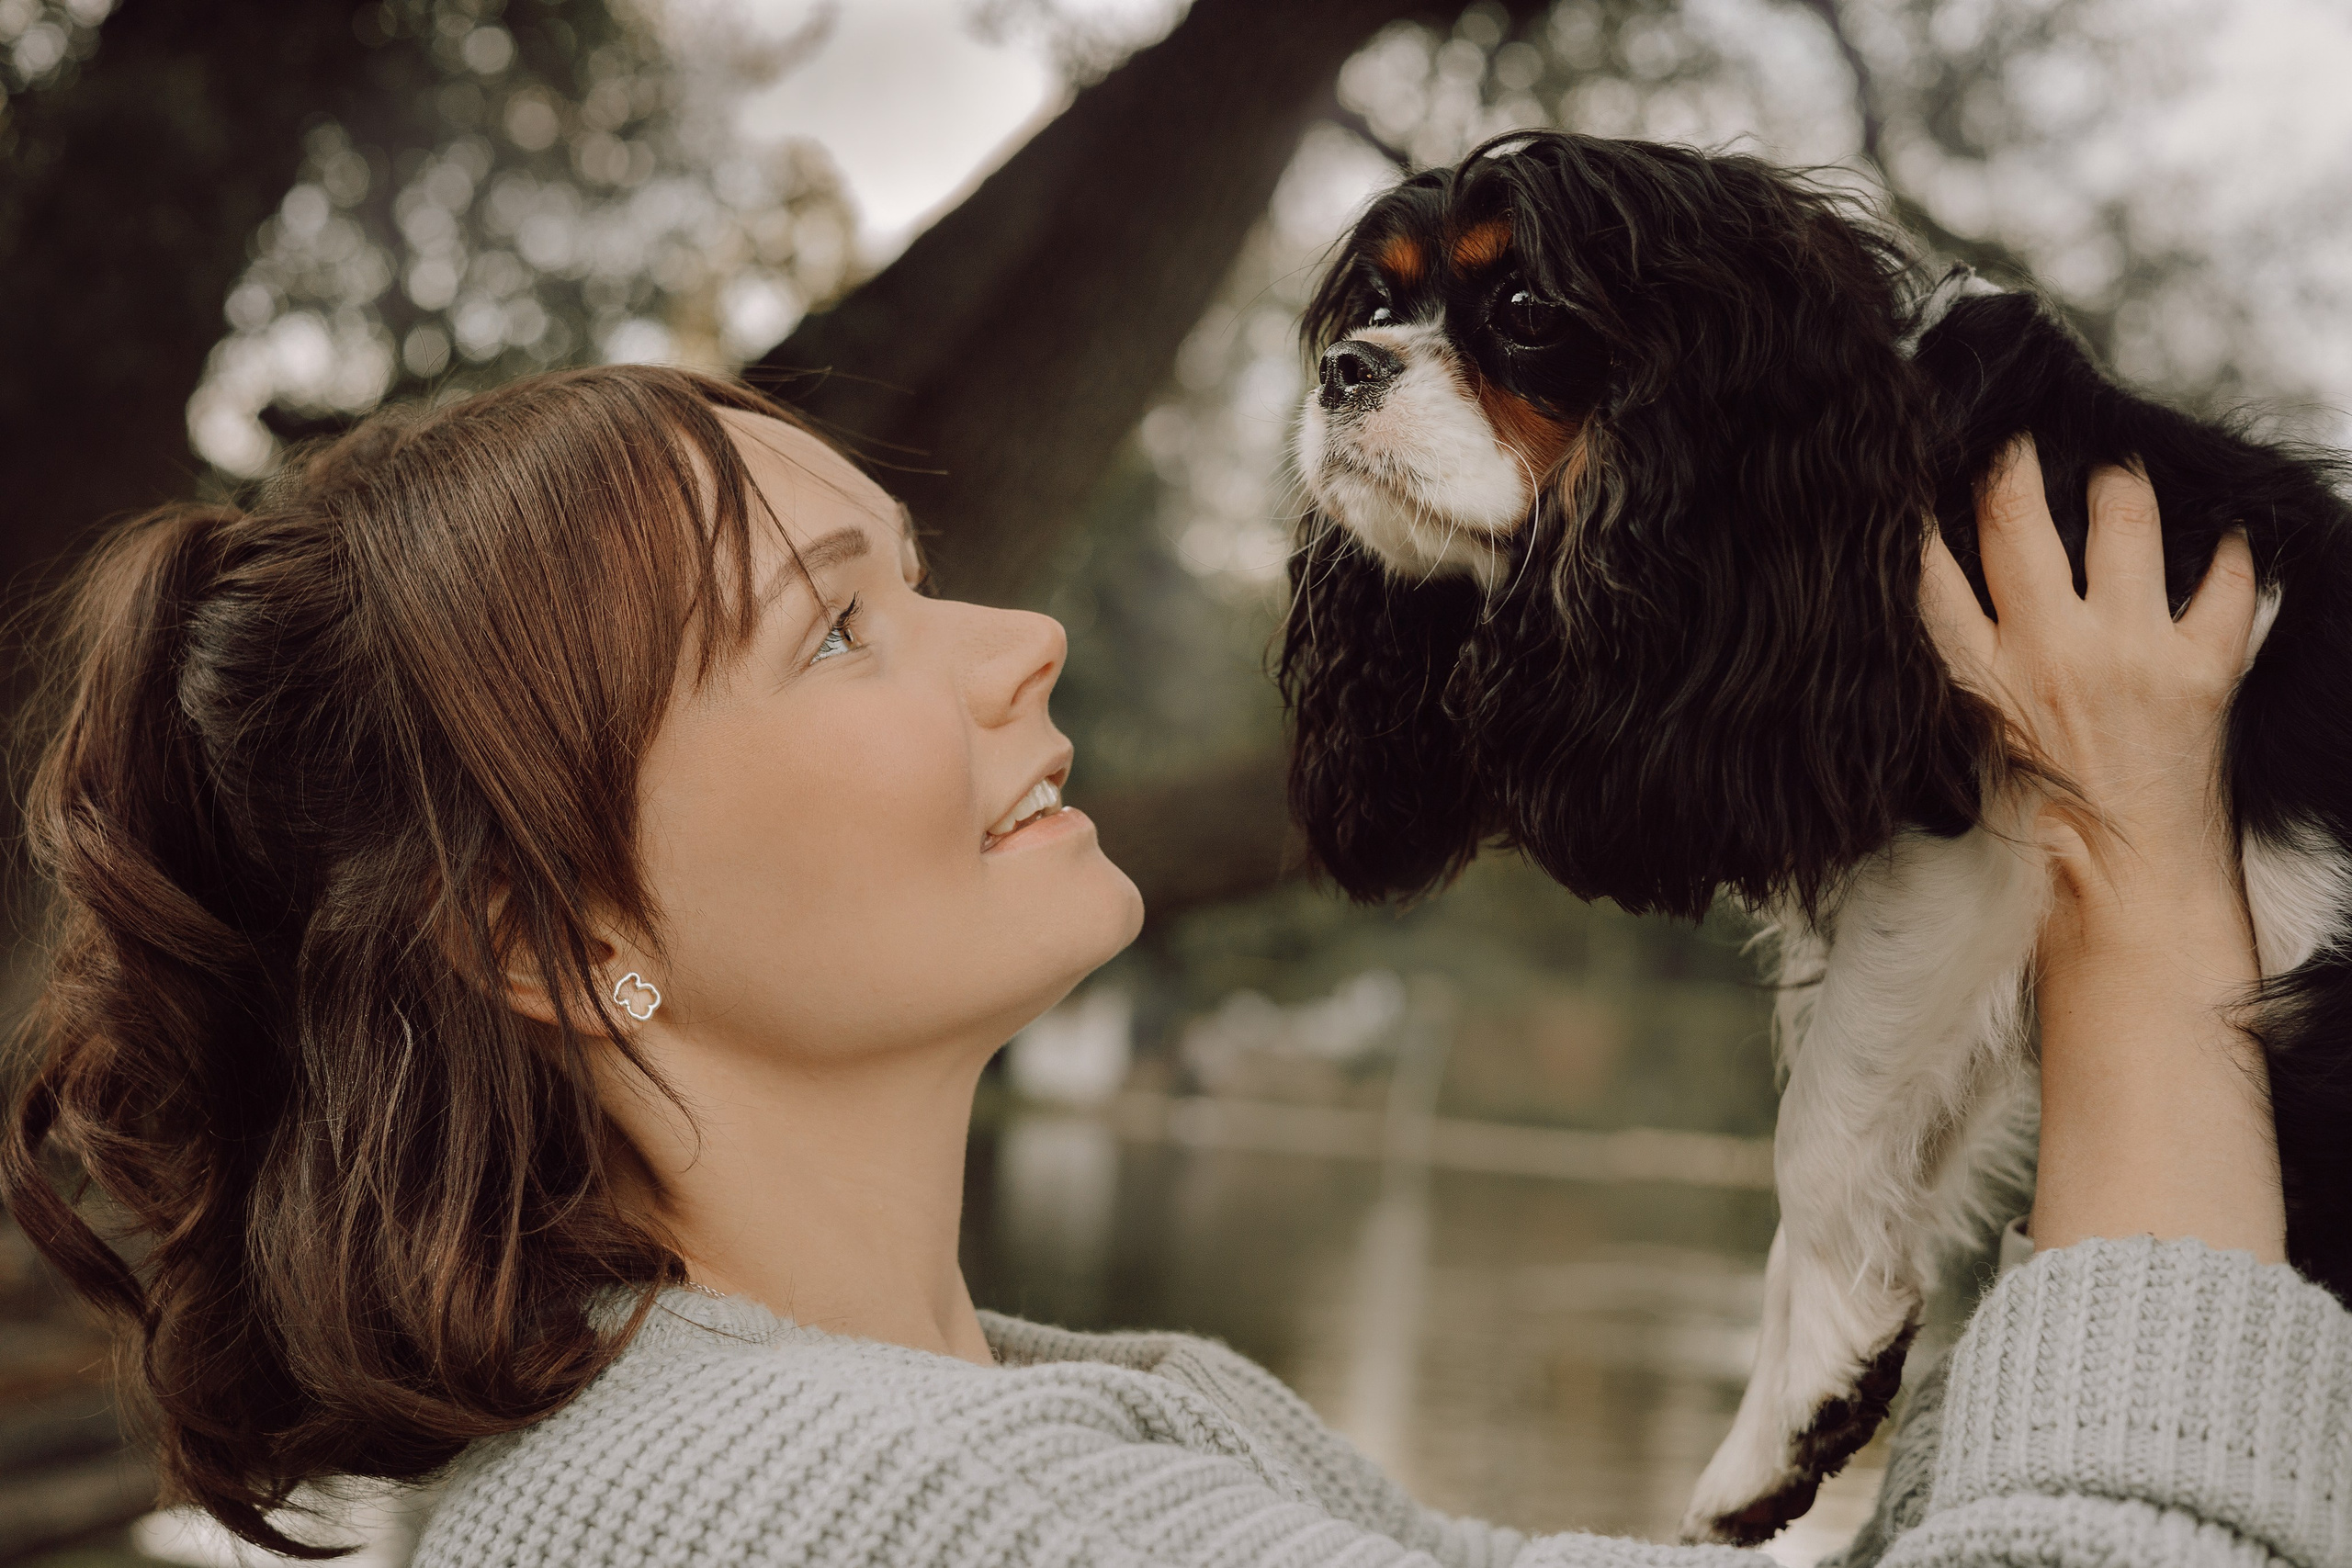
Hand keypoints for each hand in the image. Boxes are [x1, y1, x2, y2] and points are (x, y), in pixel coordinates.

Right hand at [1922, 441, 2256, 941]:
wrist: (2123, 900)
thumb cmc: (2032, 839)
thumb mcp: (1958, 757)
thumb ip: (1949, 678)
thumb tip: (1938, 605)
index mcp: (1974, 681)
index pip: (1926, 567)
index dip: (1919, 509)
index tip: (1922, 469)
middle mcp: (2047, 654)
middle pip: (2015, 518)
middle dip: (2013, 460)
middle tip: (2019, 435)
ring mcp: (2130, 654)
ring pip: (2121, 519)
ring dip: (2117, 486)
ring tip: (2115, 478)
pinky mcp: (2203, 671)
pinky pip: (2228, 582)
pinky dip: (2231, 554)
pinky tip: (2223, 536)